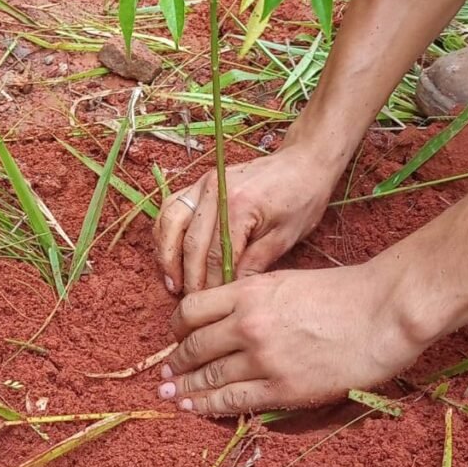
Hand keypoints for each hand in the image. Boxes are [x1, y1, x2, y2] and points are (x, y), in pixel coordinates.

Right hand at [154, 145, 339, 294]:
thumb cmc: (301, 197)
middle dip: (189, 277)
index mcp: (240, 205)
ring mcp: (203, 184)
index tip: (210, 304)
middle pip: (191, 243)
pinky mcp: (199, 182)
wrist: (302, 162)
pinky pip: (171, 208)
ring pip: (171, 223)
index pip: (216, 256)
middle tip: (190, 303)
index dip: (211, 284)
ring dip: (167, 256)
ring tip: (171, 284)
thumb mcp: (285, 236)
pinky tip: (169, 255)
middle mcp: (215, 191)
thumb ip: (255, 263)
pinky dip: (164, 232)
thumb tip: (230, 291)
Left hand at [155, 265, 430, 414]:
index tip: (174, 339)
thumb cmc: (342, 292)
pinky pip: (234, 401)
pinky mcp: (283, 388)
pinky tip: (195, 410)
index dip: (176, 330)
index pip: (190, 311)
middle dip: (175, 365)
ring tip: (172, 397)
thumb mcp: (285, 281)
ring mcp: (263, 358)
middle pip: (194, 348)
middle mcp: (247, 324)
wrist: (382, 312)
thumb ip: (252, 297)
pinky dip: (210, 407)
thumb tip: (227, 316)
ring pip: (209, 378)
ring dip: (186, 390)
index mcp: (247, 292)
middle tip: (164, 377)